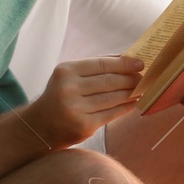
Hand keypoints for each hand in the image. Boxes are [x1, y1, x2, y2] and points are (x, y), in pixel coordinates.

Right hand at [25, 54, 144, 149]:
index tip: (140, 63)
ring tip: (142, 89)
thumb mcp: (70, 76)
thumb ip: (95, 67)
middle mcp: (68, 89)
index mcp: (66, 71)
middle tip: (144, 77)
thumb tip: (126, 57)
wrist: (39, 126)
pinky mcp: (84, 126)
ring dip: (131, 93)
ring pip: (112, 98)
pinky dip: (125, 107)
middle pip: (109, 81)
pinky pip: (111, 114)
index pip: (101, 64)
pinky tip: (134, 103)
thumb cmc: (60, 96)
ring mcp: (76, 109)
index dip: (124, 63)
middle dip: (130, 79)